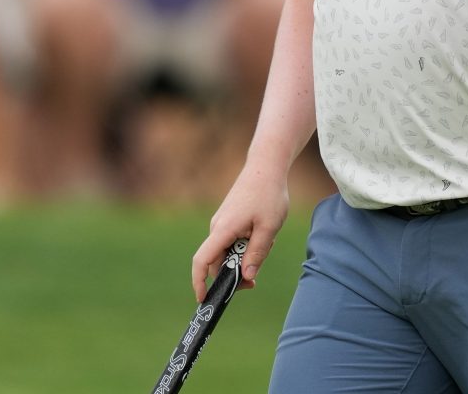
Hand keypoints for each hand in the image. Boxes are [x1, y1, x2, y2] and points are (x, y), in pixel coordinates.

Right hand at [191, 163, 288, 299]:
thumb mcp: (268, 228)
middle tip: (256, 280)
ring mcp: (222, 223)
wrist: (266, 167)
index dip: (199, 282)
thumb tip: (247, 277)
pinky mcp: (228, 220)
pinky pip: (232, 242)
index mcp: (223, 230)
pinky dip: (245, 246)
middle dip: (234, 274)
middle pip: (217, 262)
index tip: (203, 299)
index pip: (202, 261)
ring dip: (244, 258)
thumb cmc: (269, 195)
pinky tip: (263, 235)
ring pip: (227, 253)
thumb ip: (257, 254)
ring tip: (267, 242)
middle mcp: (217, 227)